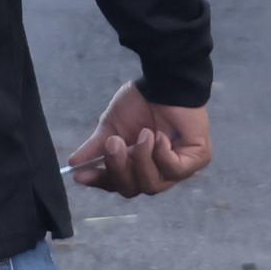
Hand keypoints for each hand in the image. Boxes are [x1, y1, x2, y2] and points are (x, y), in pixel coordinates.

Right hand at [66, 82, 211, 198]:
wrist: (167, 80)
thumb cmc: (142, 101)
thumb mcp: (112, 126)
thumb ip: (96, 147)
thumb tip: (72, 164)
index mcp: (137, 165)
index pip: (117, 184)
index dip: (101, 181)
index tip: (81, 175)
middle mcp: (157, 171)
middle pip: (132, 189)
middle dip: (119, 168)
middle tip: (114, 144)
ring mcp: (178, 168)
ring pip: (153, 185)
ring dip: (142, 159)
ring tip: (143, 133)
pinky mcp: (197, 159)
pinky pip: (175, 171)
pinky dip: (162, 154)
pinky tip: (160, 136)